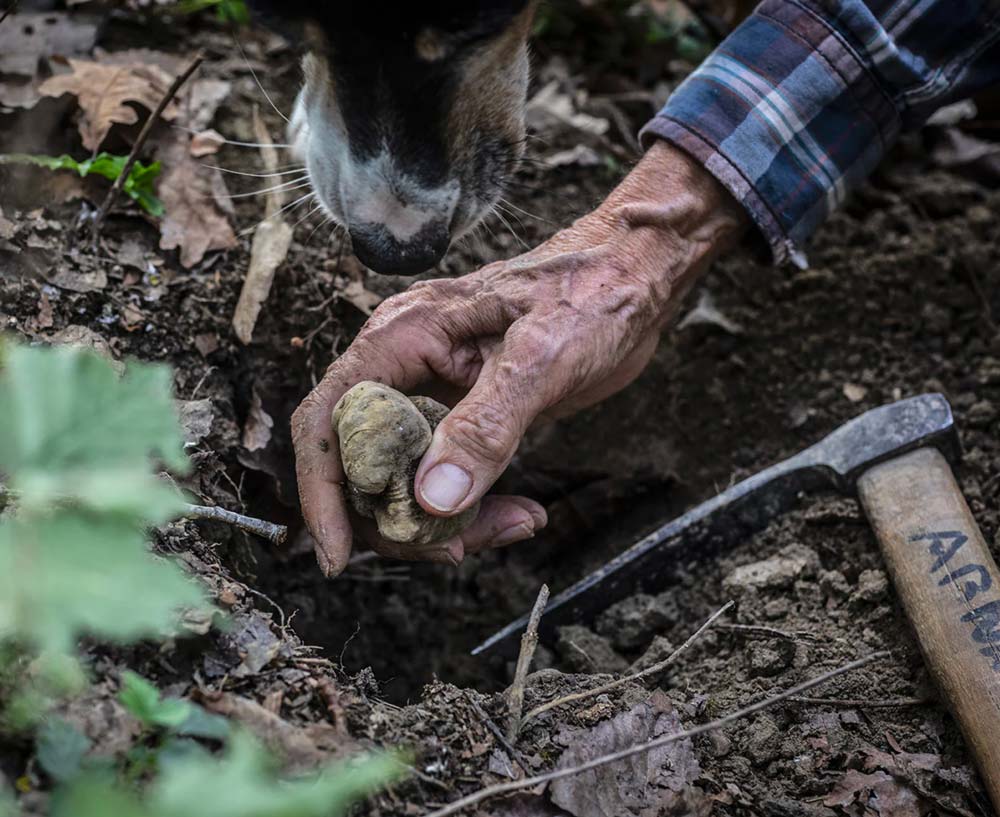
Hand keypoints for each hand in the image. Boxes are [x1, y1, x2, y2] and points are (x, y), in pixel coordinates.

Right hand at [292, 141, 745, 575]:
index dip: (322, 492)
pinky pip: (441, 475)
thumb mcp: (543, 358)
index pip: (328, 420)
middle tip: (459, 549)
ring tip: (513, 525)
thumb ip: (487, 426)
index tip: (340, 555)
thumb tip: (433, 500)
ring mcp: (430, 391)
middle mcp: (403, 364)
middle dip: (399, 520)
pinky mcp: (461, 413)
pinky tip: (522, 513)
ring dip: (442, 522)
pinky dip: (471, 508)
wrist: (635, 278)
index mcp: (402, 337)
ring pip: (402, 479)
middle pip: (360, 464)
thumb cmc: (593, 294)